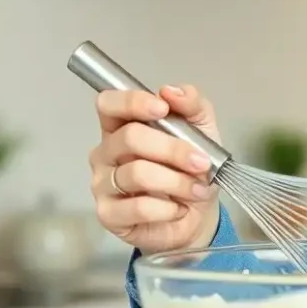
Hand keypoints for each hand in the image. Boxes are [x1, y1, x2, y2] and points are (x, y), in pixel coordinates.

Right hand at [88, 84, 222, 253]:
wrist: (198, 216)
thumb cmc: (193, 171)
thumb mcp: (204, 132)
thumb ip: (192, 105)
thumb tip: (172, 91)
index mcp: (123, 126)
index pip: (109, 103)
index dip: (133, 102)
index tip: (162, 109)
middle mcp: (106, 152)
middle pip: (130, 137)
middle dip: (173, 149)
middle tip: (201, 162)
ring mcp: (103, 183)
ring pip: (137, 173)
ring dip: (177, 182)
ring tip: (197, 190)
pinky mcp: (108, 214)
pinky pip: (138, 207)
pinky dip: (167, 208)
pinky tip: (178, 208)